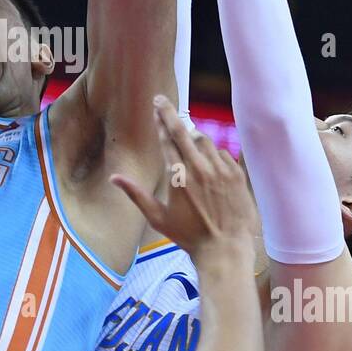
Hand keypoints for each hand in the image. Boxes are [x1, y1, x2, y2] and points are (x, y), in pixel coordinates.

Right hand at [111, 96, 255, 261]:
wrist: (225, 249)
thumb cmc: (188, 236)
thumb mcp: (157, 218)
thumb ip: (136, 194)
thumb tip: (114, 178)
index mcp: (177, 176)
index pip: (166, 139)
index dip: (160, 121)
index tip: (155, 107)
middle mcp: (199, 168)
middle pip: (183, 131)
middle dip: (170, 113)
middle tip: (162, 100)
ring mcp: (220, 169)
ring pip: (204, 141)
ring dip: (193, 137)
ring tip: (188, 141)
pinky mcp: (237, 174)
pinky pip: (223, 152)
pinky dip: (213, 153)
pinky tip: (209, 162)